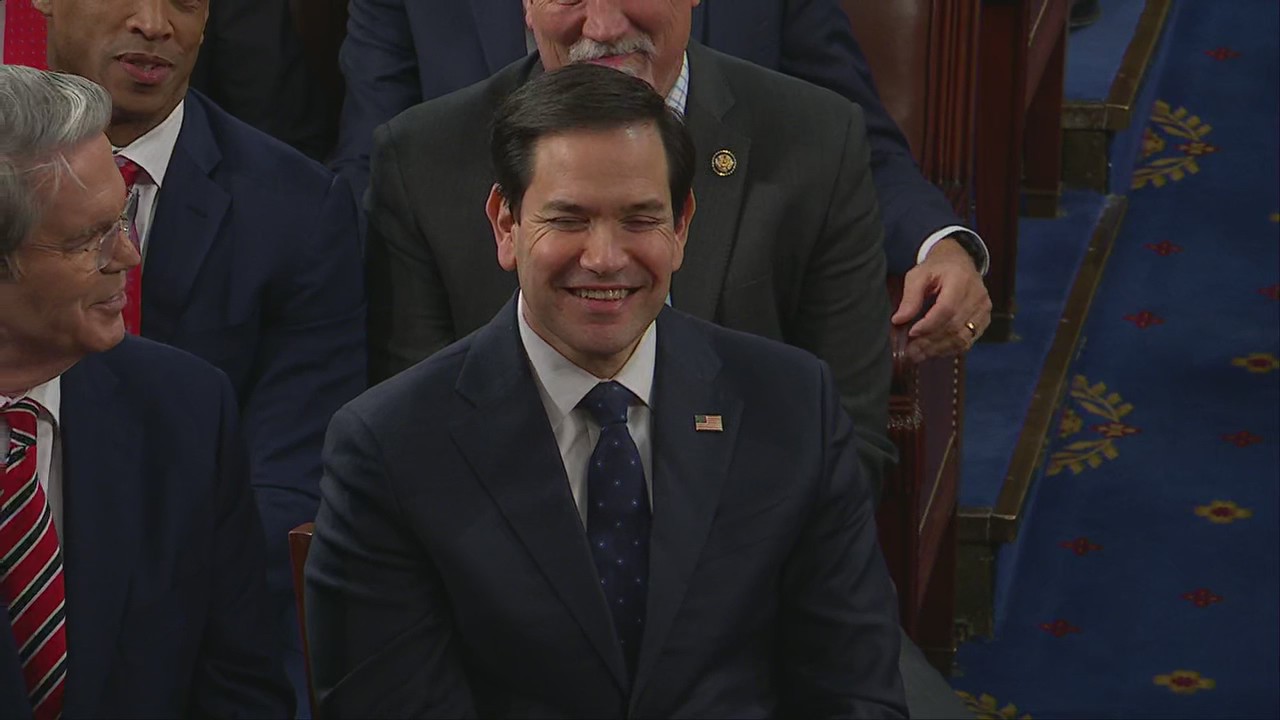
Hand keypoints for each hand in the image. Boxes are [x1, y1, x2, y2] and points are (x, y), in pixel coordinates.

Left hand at [890, 236, 991, 362]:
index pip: (947, 308)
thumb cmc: (936, 268)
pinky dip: (949, 349)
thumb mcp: (918, 275)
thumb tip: (898, 320)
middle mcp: (977, 296)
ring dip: (938, 349)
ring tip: (918, 355)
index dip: (929, 324)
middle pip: (954, 326)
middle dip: (930, 341)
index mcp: (961, 280)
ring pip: (962, 337)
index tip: (911, 333)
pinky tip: (933, 351)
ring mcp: (984, 309)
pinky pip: (968, 341)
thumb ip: (910, 297)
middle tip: (910, 352)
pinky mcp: (984, 320)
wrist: (960, 263)